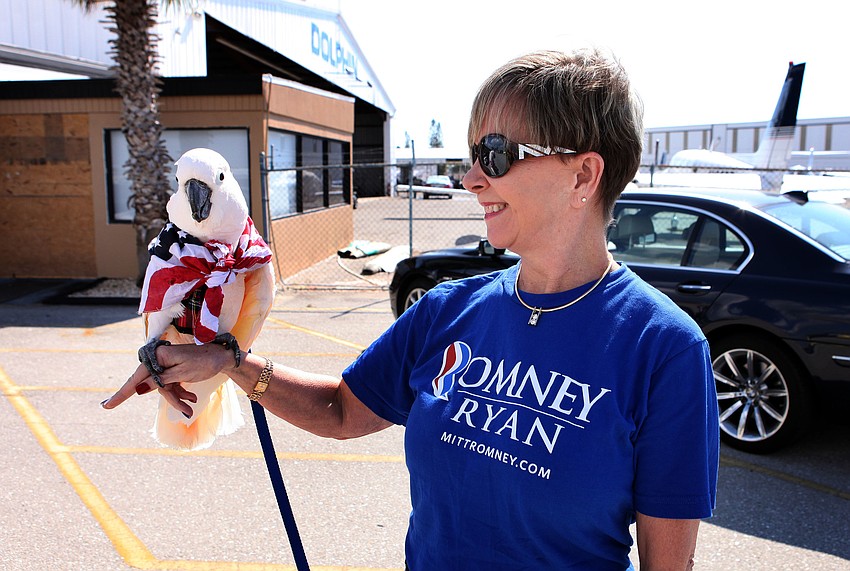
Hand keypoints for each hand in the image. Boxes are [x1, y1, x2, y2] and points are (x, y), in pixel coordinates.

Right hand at [101, 343, 231, 416]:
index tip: (106, 406)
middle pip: (154, 386)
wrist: (223, 357)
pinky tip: (191, 401)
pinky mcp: (174, 370)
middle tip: (186, 410)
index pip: (137, 379)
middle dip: (170, 399)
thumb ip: (160, 381)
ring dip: (177, 399)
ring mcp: (166, 365)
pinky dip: (180, 394)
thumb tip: (138, 389)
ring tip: (191, 408)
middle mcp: (159, 360)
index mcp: (158, 356)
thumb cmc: (204, 362)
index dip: (122, 394)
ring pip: (164, 388)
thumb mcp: (182, 373)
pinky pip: (171, 385)